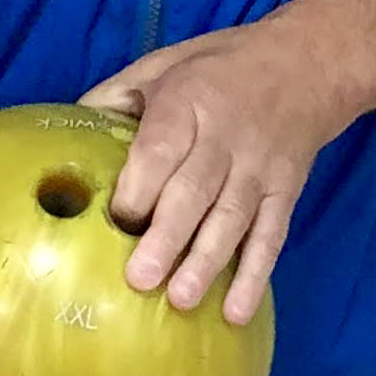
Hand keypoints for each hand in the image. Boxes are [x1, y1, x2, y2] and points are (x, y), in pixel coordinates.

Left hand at [80, 11, 369, 323]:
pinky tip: (236, 312)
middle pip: (195, 192)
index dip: (138, 188)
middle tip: (140, 279)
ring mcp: (259, 168)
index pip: (161, 150)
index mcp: (187, 102)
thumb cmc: (220, 68)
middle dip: (167, 237)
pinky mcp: (285, 192)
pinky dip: (255, 275)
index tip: (114, 224)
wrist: (307, 63)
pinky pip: (270, 237)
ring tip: (181, 300)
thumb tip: (68, 136)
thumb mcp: (163, 65)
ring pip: (231, 220)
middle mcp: (225, 138)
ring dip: (206, 263)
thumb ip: (117, 98)